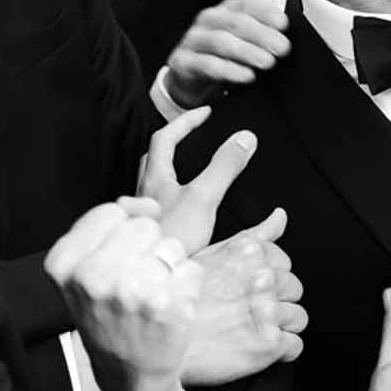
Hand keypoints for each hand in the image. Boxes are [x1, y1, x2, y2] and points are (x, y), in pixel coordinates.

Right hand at [44, 200, 201, 390]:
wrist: (129, 374)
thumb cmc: (110, 315)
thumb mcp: (86, 270)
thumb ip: (110, 225)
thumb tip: (148, 205)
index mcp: (64, 264)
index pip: (111, 212)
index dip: (122, 232)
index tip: (115, 263)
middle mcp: (94, 277)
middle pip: (145, 226)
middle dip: (147, 249)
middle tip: (134, 286)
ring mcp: (133, 292)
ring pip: (172, 246)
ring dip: (168, 268)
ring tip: (150, 298)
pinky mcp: (170, 307)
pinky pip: (192, 269)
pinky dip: (187, 286)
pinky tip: (169, 310)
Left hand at [137, 108, 263, 258]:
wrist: (148, 276)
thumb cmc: (171, 238)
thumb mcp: (203, 197)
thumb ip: (224, 167)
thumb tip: (245, 137)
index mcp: (156, 178)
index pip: (165, 137)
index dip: (186, 121)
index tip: (206, 113)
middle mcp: (145, 193)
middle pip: (154, 158)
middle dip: (172, 142)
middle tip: (191, 137)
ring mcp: (145, 213)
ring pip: (154, 183)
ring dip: (169, 171)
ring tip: (188, 170)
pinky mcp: (151, 232)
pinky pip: (159, 205)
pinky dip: (172, 198)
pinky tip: (183, 210)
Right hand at [164, 0, 290, 108]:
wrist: (193, 81)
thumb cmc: (226, 59)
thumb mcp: (247, 44)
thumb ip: (267, 35)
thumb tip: (293, 37)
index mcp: (227, 10)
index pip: (247, 3)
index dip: (266, 11)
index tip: (285, 24)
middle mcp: (209, 19)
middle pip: (236, 21)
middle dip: (262, 34)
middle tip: (283, 49)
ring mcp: (194, 38)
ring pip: (221, 40)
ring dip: (247, 51)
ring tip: (268, 63)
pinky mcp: (182, 60)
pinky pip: (206, 63)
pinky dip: (229, 70)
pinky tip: (247, 76)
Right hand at [182, 208, 306, 384]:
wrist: (155, 344)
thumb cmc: (177, 299)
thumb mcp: (210, 254)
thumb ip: (253, 236)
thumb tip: (281, 216)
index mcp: (249, 253)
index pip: (284, 262)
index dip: (268, 278)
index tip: (248, 290)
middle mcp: (263, 278)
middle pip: (294, 288)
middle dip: (277, 300)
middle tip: (246, 313)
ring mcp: (268, 310)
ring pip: (298, 317)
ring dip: (281, 326)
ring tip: (251, 332)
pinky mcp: (269, 343)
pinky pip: (295, 346)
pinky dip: (281, 352)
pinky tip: (256, 349)